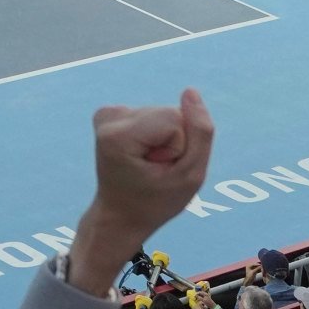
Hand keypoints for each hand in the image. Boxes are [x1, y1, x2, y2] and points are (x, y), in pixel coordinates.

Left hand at [67, 92, 214, 295]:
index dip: (179, 148)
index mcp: (118, 136)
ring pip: (165, 113)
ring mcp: (108, 114)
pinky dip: (155, 135)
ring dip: (165, 141)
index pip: (175, 120)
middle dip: (174, 143)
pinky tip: (141, 154)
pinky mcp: (112, 113)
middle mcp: (108, 118)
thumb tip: (191, 92)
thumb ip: (200, 133)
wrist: (121, 215)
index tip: (161, 170)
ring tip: (148, 165)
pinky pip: (155, 115)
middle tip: (155, 170)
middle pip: (170, 113)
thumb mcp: (190, 176)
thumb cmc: (156, 201)